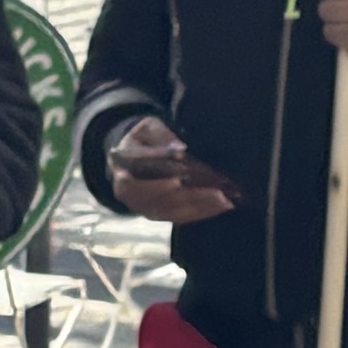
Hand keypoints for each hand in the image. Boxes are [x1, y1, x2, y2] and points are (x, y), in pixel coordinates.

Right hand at [106, 116, 236, 223]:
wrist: (136, 155)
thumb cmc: (142, 139)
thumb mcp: (146, 129)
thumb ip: (159, 136)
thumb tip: (180, 148)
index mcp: (122, 178)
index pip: (133, 188)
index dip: (155, 187)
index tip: (177, 181)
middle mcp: (134, 201)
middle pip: (161, 204)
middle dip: (190, 198)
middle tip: (216, 192)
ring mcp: (149, 211)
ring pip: (176, 213)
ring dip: (202, 207)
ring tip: (225, 199)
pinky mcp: (165, 216)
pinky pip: (184, 217)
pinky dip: (204, 212)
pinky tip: (223, 206)